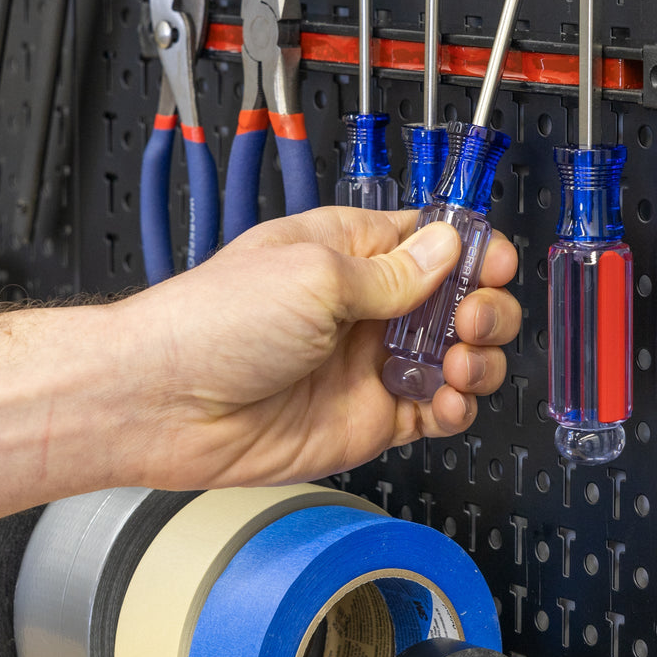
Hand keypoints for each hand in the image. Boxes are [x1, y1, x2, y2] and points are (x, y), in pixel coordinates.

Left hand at [117, 206, 520, 489]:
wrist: (166, 404)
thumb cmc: (213, 323)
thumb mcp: (313, 276)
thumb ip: (391, 272)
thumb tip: (446, 247)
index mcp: (349, 250)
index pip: (432, 239)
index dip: (471, 248)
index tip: (491, 263)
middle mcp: (365, 304)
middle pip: (456, 298)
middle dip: (483, 305)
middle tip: (471, 316)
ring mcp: (369, 363)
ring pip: (457, 355)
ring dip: (479, 356)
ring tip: (460, 360)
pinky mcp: (371, 416)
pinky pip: (436, 410)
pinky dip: (458, 406)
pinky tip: (448, 398)